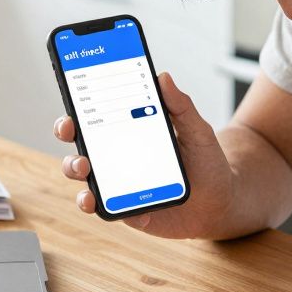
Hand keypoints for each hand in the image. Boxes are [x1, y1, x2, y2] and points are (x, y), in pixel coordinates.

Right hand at [53, 72, 235, 238]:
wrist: (222, 200)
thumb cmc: (205, 162)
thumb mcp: (197, 130)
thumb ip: (181, 106)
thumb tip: (164, 77)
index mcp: (127, 136)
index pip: (92, 123)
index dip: (73, 118)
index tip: (70, 113)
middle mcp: (117, 162)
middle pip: (79, 153)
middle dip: (69, 148)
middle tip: (75, 141)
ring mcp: (121, 188)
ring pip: (86, 185)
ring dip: (79, 182)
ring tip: (87, 178)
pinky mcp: (131, 213)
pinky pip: (114, 213)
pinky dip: (115, 211)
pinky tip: (132, 210)